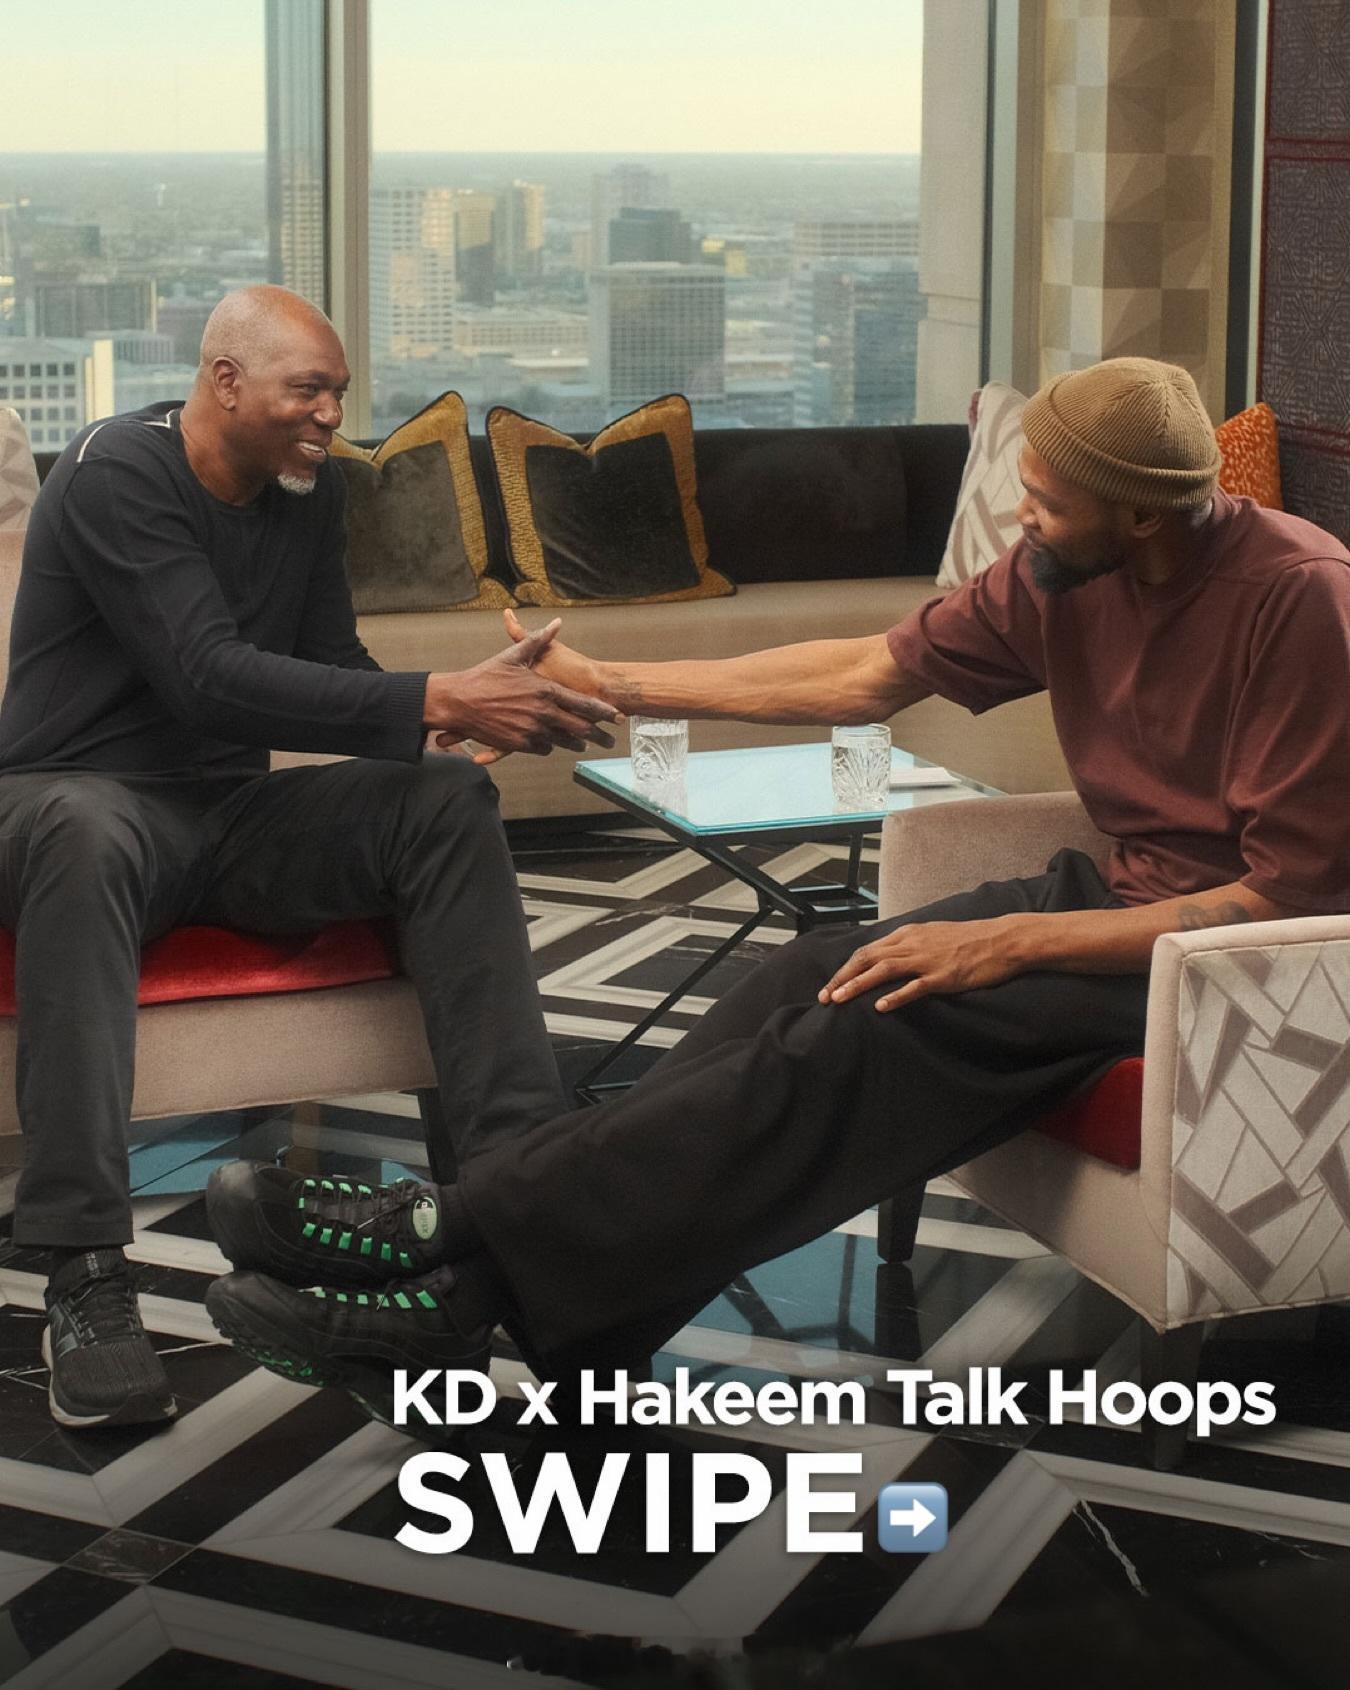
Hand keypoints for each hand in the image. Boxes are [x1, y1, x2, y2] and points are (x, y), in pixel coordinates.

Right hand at [426, 620, 621, 758]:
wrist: (458, 702)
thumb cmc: (484, 677)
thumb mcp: (512, 656)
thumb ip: (538, 641)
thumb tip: (556, 623)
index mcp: (545, 690)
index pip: (583, 704)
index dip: (603, 712)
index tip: (617, 717)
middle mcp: (543, 712)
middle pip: (580, 728)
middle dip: (597, 736)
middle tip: (608, 740)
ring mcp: (532, 730)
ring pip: (563, 742)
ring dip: (575, 744)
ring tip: (583, 745)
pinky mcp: (520, 744)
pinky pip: (544, 748)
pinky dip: (549, 745)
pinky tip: (550, 742)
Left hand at [817, 916, 1030, 1012]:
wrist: (1002, 939)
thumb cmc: (968, 939)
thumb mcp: (932, 935)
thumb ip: (909, 945)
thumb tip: (887, 958)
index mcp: (907, 934)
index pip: (867, 950)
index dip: (846, 968)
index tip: (830, 985)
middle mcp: (912, 944)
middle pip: (867, 958)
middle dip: (842, 977)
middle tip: (824, 997)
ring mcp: (927, 959)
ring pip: (883, 970)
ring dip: (857, 984)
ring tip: (838, 1000)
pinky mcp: (943, 976)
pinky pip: (915, 987)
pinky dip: (896, 997)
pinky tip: (880, 1008)